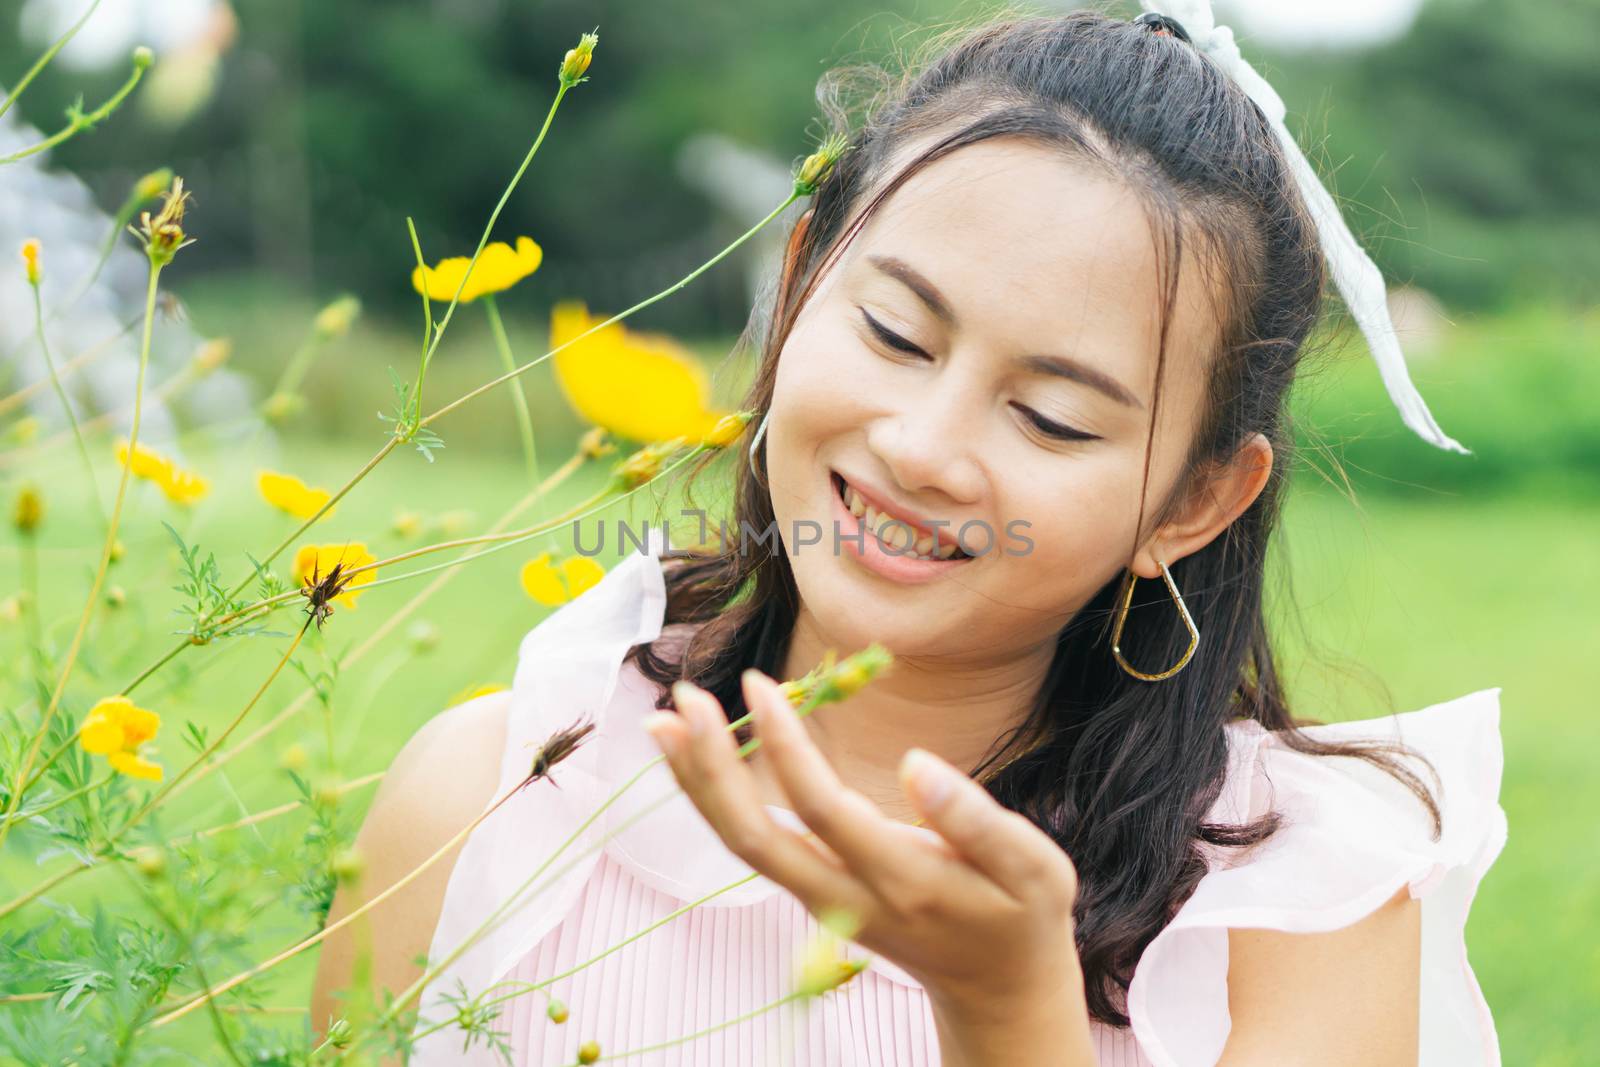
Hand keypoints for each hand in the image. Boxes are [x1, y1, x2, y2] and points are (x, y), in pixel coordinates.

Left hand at [643, 669, 1085, 1028]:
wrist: (996, 990)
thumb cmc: (1019, 916)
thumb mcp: (1033, 869)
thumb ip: (976, 819)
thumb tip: (915, 762)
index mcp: (901, 881)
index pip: (822, 809)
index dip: (784, 746)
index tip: (759, 684)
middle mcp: (845, 896)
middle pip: (754, 838)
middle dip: (711, 768)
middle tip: (683, 696)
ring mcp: (821, 899)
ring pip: (742, 844)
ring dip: (698, 782)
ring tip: (664, 718)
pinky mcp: (812, 890)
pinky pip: (752, 842)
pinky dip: (716, 796)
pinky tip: (695, 754)